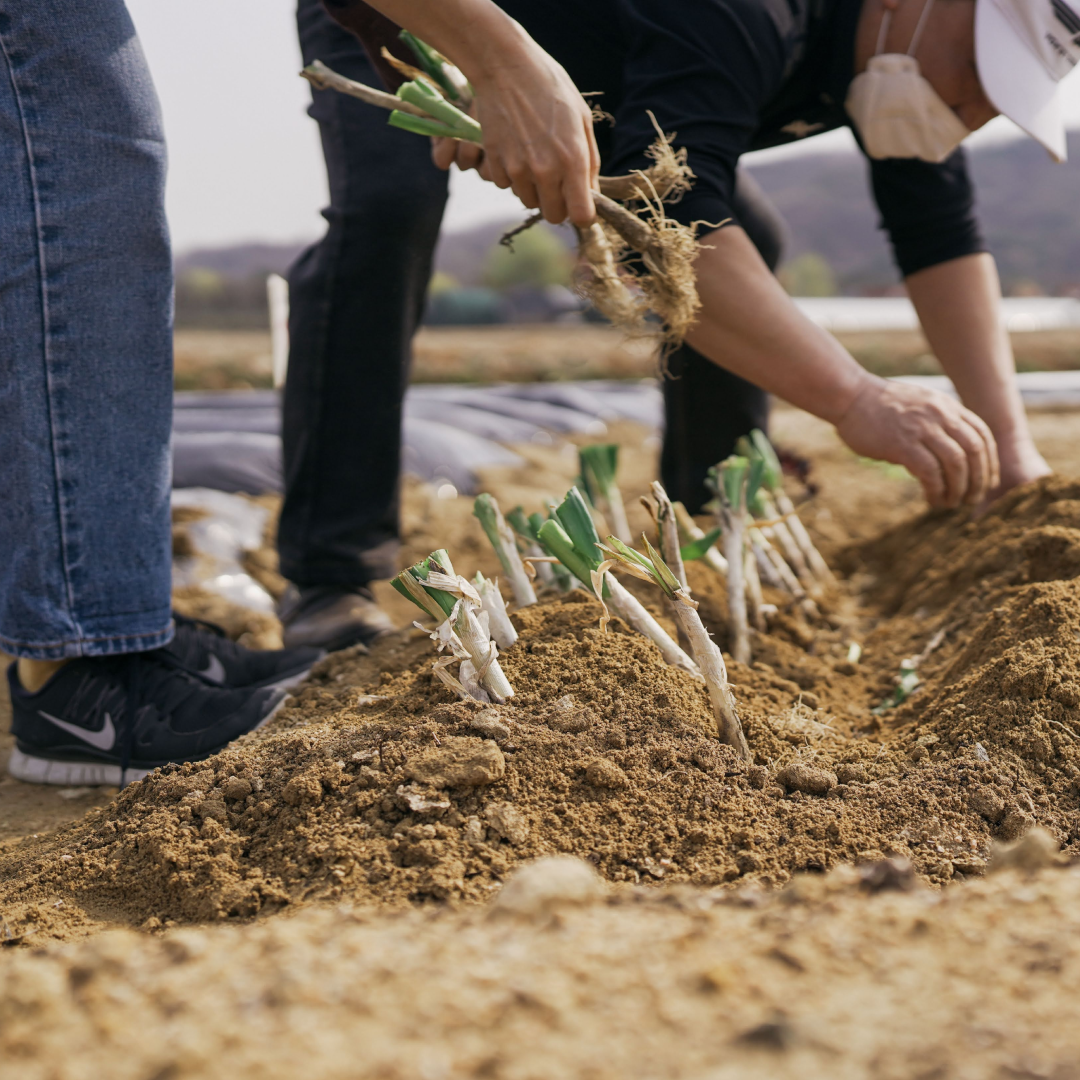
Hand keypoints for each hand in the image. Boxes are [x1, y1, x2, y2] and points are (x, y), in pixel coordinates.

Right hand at [430, 32, 597, 226]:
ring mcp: (518, 169)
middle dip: (558, 204)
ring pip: (529, 201)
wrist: (506, 67)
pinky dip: (511, 175)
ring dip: (533, 188)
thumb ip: (589, 162)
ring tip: (534, 157)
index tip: (581, 205)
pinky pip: (507, 185)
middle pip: (553, 215)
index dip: (583, 214)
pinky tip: (515, 149)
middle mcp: (545, 170)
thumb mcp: (582, 119)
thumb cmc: (550, 88)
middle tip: (557, 182)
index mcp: (572, 159)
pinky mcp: (496, 164)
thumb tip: (592, 194)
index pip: (580, 215)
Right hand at [835, 377, 999, 507]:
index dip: (990, 462)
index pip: (983, 435)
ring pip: (957, 463)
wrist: (850, 396)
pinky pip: (930, 472)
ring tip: (952, 503)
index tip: (986, 481)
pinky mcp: (902, 444)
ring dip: (959, 489)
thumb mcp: (918, 405)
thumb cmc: (878, 406)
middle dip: (979, 480)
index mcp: (946, 406)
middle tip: (973, 499)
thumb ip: (936, 425)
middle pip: (975, 451)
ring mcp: (922, 429)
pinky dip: (936, 490)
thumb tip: (945, 457)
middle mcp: (940, 415)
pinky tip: (933, 499)